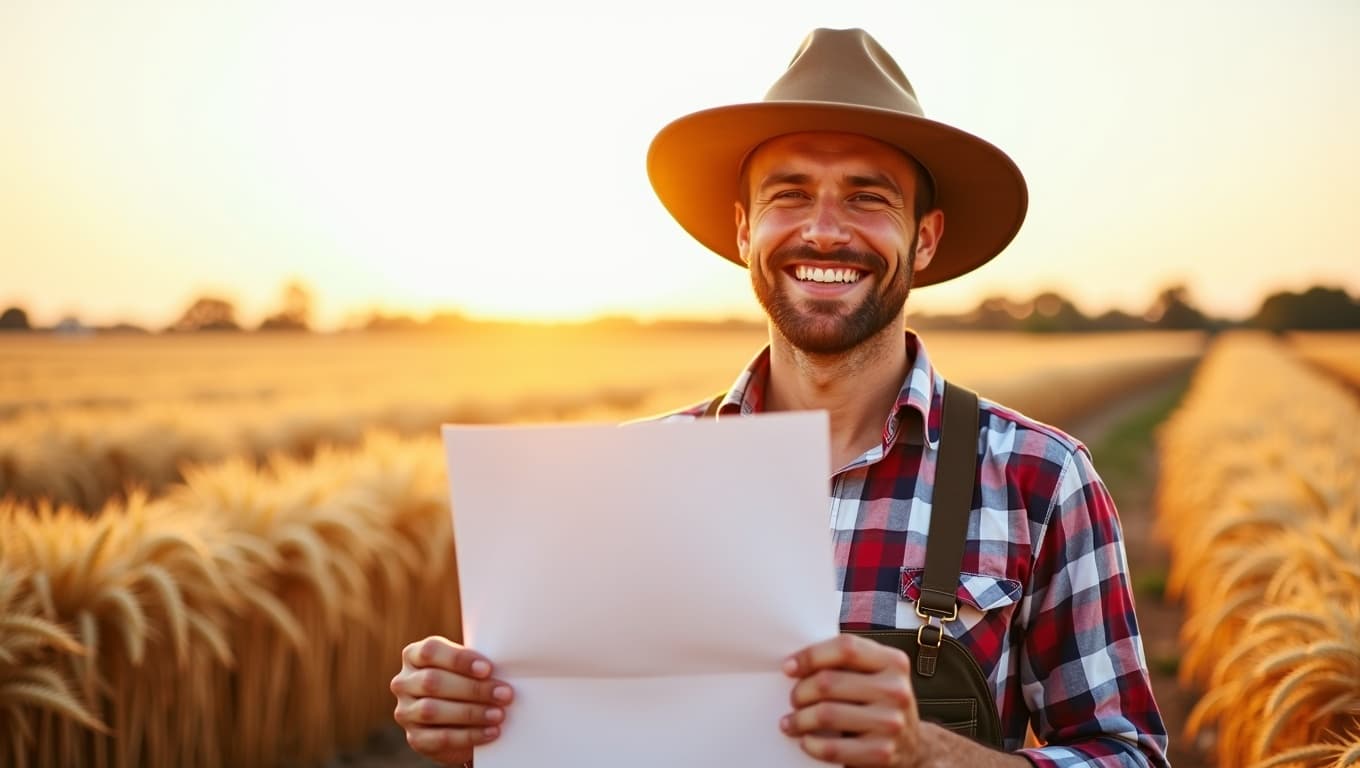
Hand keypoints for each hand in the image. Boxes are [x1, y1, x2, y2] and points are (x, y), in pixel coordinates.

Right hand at [390, 636, 513, 765]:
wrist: (460, 723)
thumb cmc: (467, 683)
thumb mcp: (468, 669)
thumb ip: (476, 665)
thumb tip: (503, 667)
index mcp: (414, 656)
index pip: (430, 651)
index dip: (459, 659)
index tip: (487, 669)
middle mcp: (404, 682)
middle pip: (432, 681)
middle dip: (472, 688)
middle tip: (504, 694)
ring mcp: (406, 711)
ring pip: (432, 710)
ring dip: (471, 712)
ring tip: (498, 714)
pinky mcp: (414, 738)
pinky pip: (440, 738)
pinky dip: (469, 735)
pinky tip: (490, 732)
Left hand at [780, 634, 922, 766]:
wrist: (912, 746)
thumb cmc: (880, 703)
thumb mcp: (875, 675)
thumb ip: (847, 663)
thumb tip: (796, 664)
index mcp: (893, 662)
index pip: (845, 648)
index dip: (811, 656)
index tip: (789, 667)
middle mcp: (896, 690)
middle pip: (829, 682)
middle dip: (800, 691)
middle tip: (793, 699)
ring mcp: (890, 723)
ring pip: (826, 714)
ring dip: (799, 719)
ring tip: (791, 722)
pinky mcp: (882, 753)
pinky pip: (832, 748)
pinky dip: (811, 744)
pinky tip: (806, 741)